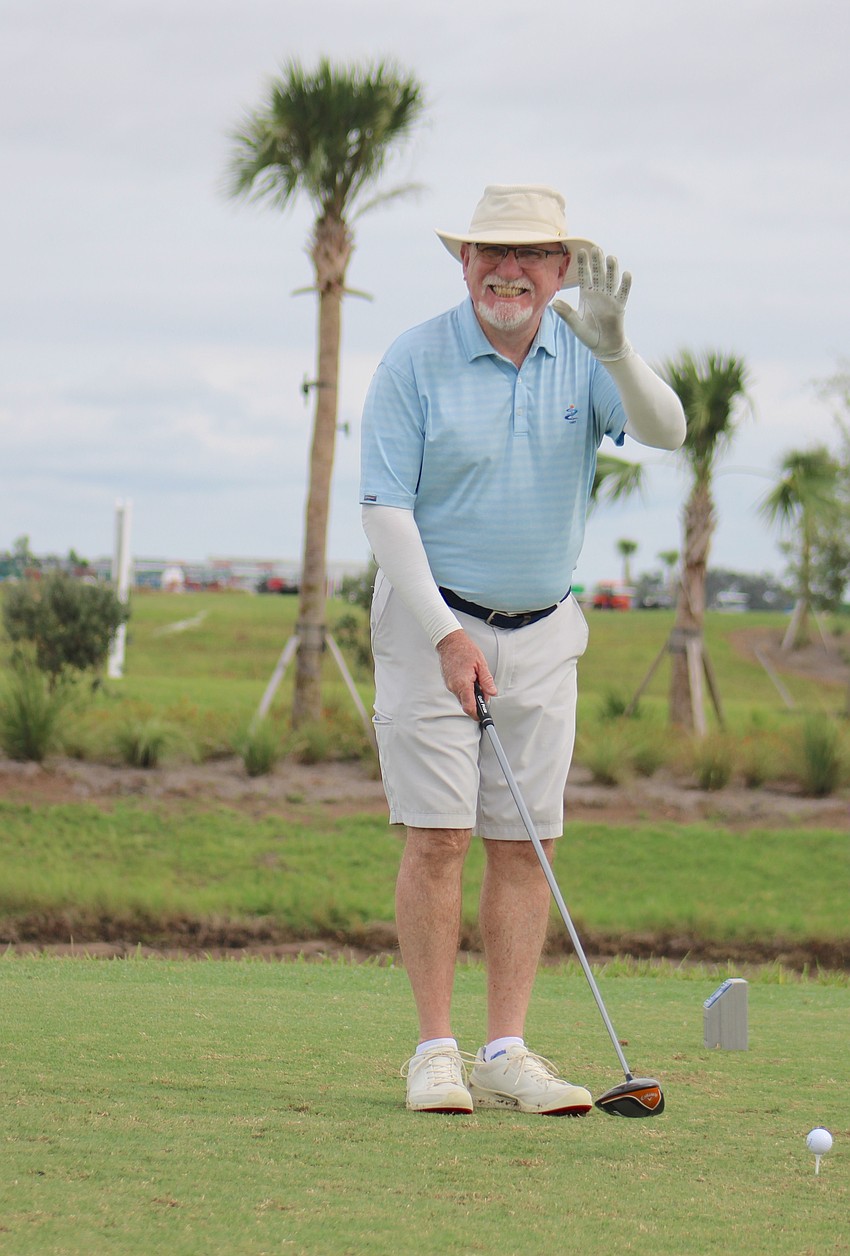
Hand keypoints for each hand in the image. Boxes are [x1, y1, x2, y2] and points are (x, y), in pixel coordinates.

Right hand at [436, 629, 496, 718]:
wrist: (450, 642)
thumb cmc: (465, 650)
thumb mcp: (481, 664)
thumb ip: (487, 681)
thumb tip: (492, 693)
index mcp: (463, 684)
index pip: (469, 707)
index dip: (477, 714)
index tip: (482, 717)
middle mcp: (454, 687)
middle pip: (466, 704)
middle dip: (476, 702)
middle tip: (484, 691)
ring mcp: (450, 685)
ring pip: (462, 698)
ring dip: (471, 695)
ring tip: (476, 680)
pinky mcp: (448, 682)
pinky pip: (458, 691)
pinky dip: (465, 689)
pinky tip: (470, 678)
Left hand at [551, 247, 631, 361]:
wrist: (603, 346)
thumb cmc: (588, 334)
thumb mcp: (575, 324)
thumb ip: (566, 313)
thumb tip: (554, 303)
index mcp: (587, 295)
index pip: (584, 276)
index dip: (583, 264)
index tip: (580, 251)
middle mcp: (599, 294)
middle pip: (598, 274)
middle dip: (597, 262)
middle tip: (596, 248)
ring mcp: (610, 299)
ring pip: (611, 280)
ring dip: (611, 269)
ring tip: (610, 257)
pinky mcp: (619, 307)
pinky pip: (622, 293)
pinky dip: (625, 284)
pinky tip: (626, 274)